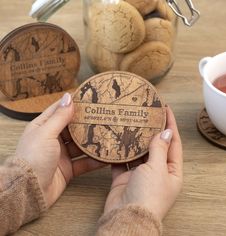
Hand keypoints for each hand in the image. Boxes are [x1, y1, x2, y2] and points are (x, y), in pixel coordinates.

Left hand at [15, 93, 104, 207]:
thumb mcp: (46, 133)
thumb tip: (68, 97)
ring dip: (93, 142)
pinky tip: (106, 156)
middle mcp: (53, 139)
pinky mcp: (69, 168)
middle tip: (103, 115)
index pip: (59, 110)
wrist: (29, 192)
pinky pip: (84, 162)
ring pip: (80, 145)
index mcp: (43, 127)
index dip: (73, 104)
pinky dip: (94, 160)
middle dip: (87, 123)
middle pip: (73, 128)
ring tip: (108, 134)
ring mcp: (61, 154)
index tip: (88, 97)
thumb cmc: (33, 158)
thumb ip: (59, 117)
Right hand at [103, 106, 182, 221]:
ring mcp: (140, 175)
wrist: (126, 217)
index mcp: (172, 171)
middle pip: (155, 146)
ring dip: (135, 140)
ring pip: (138, 152)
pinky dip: (120, 152)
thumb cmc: (148, 195)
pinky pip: (123, 161)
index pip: (173, 142)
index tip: (165, 109)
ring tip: (131, 122)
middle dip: (152, 130)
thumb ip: (159, 149)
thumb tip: (166, 132)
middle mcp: (157, 172)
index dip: (170, 125)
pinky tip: (117, 139)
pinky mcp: (124, 177)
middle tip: (147, 113)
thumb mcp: (157, 168)